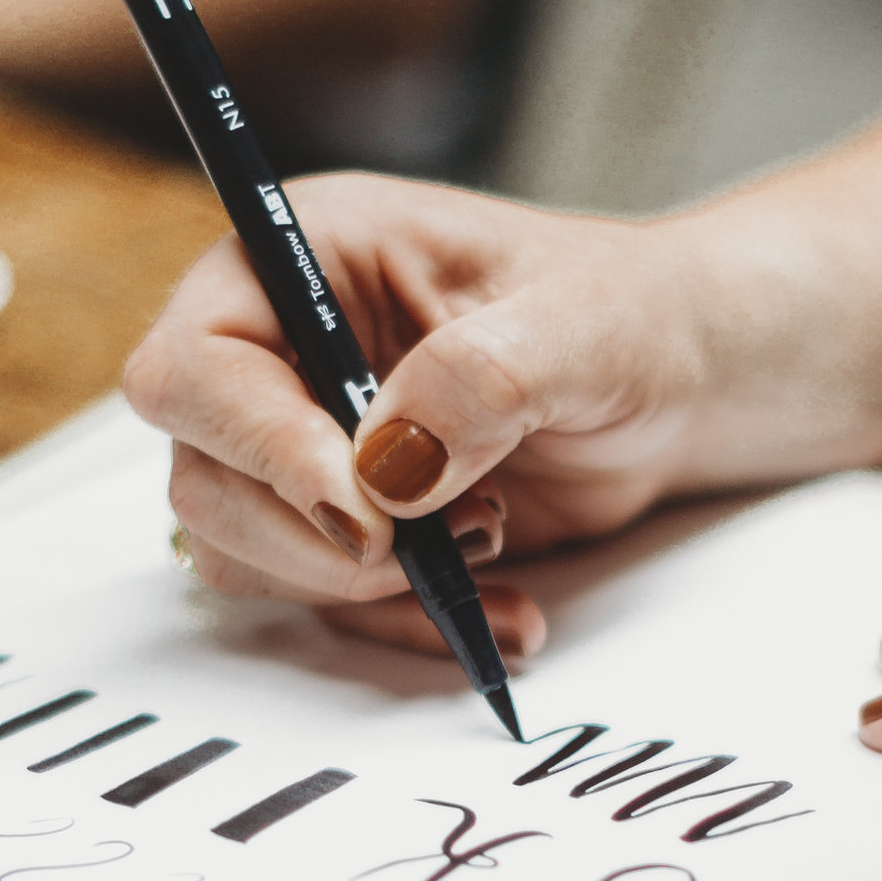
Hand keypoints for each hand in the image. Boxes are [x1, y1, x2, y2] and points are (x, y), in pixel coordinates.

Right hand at [125, 176, 731, 661]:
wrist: (684, 383)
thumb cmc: (632, 313)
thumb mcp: (581, 324)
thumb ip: (481, 378)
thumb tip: (386, 471)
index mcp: (303, 257)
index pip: (197, 361)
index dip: (257, 443)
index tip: (360, 505)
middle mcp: (281, 348)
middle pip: (201, 474)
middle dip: (309, 536)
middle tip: (422, 542)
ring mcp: (304, 441)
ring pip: (242, 550)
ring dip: (359, 582)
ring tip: (488, 538)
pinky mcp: (346, 521)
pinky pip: (322, 601)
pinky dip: (406, 623)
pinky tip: (503, 608)